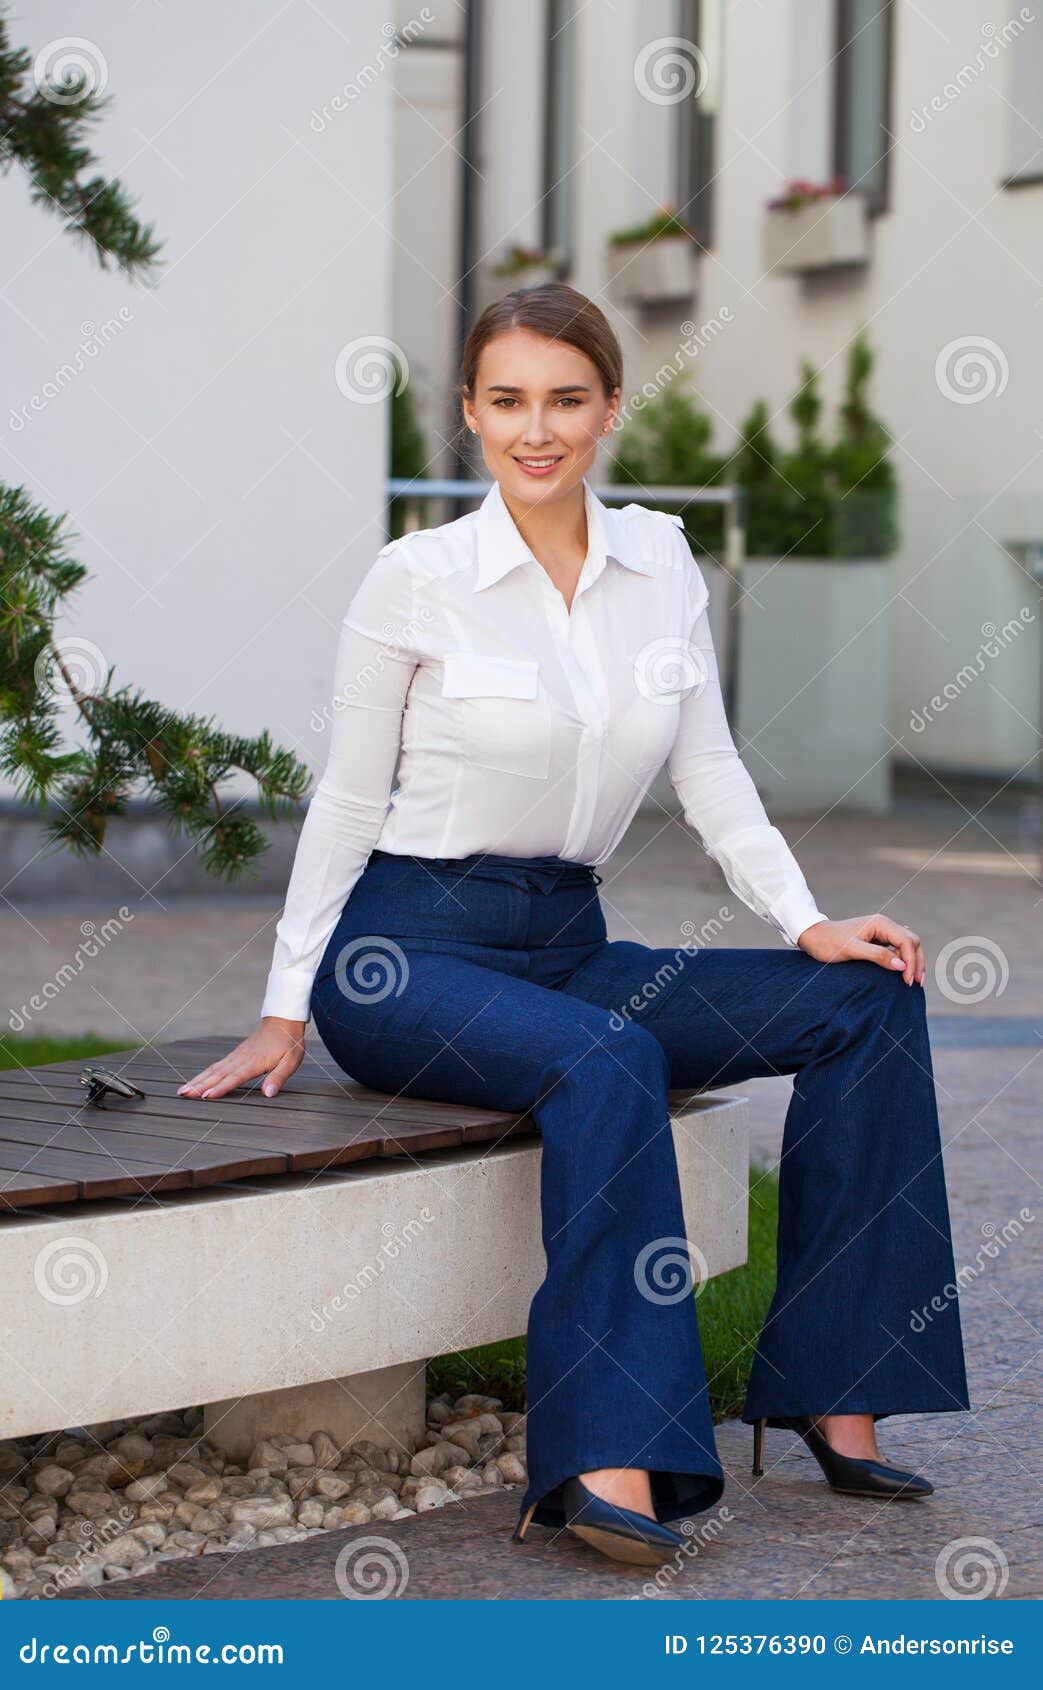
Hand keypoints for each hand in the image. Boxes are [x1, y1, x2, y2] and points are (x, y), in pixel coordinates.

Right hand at [176, 1017, 306, 1099]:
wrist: (283, 1020)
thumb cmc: (289, 1043)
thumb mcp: (291, 1061)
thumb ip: (278, 1078)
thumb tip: (268, 1094)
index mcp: (255, 1062)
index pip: (235, 1077)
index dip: (221, 1088)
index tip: (206, 1097)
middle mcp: (241, 1059)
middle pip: (217, 1074)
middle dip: (199, 1085)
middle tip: (182, 1094)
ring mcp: (236, 1056)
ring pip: (213, 1069)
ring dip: (197, 1080)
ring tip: (182, 1091)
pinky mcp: (235, 1055)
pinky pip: (217, 1065)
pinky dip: (204, 1074)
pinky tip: (195, 1081)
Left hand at [796, 914, 924, 986]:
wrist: (814, 937)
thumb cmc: (829, 943)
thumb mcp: (851, 950)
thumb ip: (877, 956)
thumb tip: (902, 965)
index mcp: (881, 923)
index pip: (907, 942)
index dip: (911, 962)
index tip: (907, 981)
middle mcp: (885, 925)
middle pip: (912, 942)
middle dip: (917, 963)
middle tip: (915, 985)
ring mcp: (882, 932)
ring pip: (908, 946)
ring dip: (913, 962)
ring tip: (913, 982)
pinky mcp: (878, 940)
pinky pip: (898, 949)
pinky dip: (904, 961)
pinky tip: (904, 974)